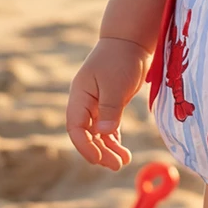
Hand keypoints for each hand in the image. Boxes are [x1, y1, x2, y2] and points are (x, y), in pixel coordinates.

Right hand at [67, 37, 149, 169]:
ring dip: (108, 148)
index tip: (98, 160)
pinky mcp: (110, 104)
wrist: (131, 41)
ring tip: (123, 161)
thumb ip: (110, 109)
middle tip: (116, 166)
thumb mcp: (116, 85)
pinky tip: (123, 150)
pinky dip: (114, 139)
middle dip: (99, 151)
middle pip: (86, 134)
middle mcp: (85, 102)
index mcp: (80, 96)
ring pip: (98, 133)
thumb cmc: (121, 59)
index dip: (85, 146)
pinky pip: (108, 126)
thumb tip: (104, 133)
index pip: (75, 127)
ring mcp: (97, 103)